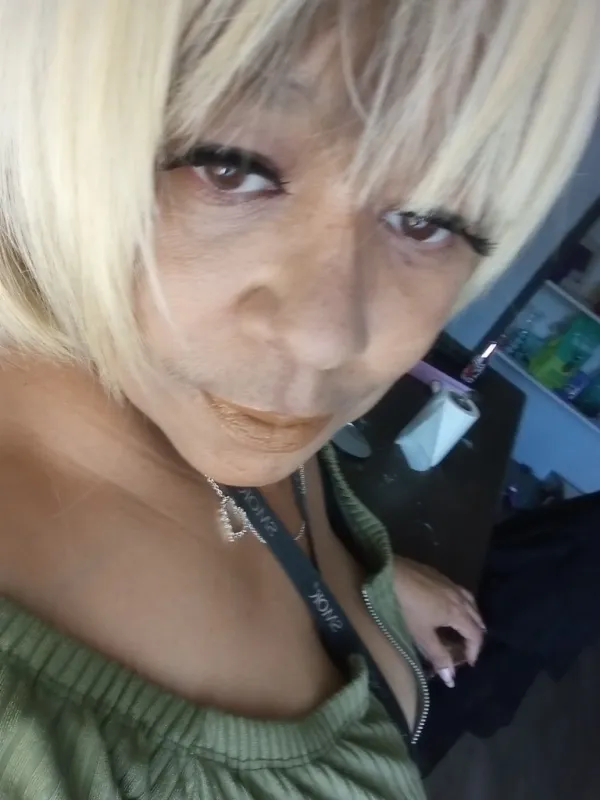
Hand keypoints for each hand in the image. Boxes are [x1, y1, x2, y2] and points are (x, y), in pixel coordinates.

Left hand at [393, 557, 485, 686]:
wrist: (389, 573)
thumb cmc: (406, 607)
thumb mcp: (421, 635)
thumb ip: (438, 656)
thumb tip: (451, 679)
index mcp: (458, 612)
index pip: (476, 635)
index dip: (475, 651)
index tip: (469, 663)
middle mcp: (459, 596)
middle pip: (477, 617)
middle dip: (476, 635)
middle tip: (467, 648)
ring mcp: (450, 583)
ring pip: (470, 602)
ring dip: (471, 617)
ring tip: (463, 628)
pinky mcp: (439, 575)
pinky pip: (459, 591)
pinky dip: (462, 603)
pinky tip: (449, 606)